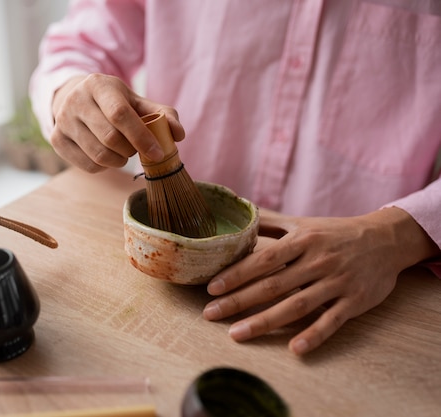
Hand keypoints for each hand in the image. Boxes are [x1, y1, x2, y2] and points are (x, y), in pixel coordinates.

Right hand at [50, 73, 184, 171]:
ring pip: (99, 155)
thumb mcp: (136, 102)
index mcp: (98, 85)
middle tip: (136, 148)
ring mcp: (62, 120)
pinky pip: (88, 165)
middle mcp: (76, 100)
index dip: (141, 137)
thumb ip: (162, 115)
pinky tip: (107, 155)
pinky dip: (104, 167)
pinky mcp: (57, 139)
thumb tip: (178, 134)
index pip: (120, 114)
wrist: (75, 99)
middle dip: (130, 150)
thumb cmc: (113, 103)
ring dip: (119, 160)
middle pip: (110, 138)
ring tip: (123, 151)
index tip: (157, 153)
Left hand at [203, 207, 439, 354]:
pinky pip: (332, 321)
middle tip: (211, 314)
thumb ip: (269, 222)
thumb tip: (238, 213)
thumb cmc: (335, 232)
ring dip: (265, 322)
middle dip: (239, 301)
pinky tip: (294, 348)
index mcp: (303, 240)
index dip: (236, 274)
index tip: (211, 287)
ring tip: (236, 334)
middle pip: (273, 285)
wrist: (387, 239)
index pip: (263, 259)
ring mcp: (337, 282)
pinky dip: (314, 335)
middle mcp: (318, 261)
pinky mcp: (355, 301)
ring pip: (297, 306)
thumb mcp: (303, 223)